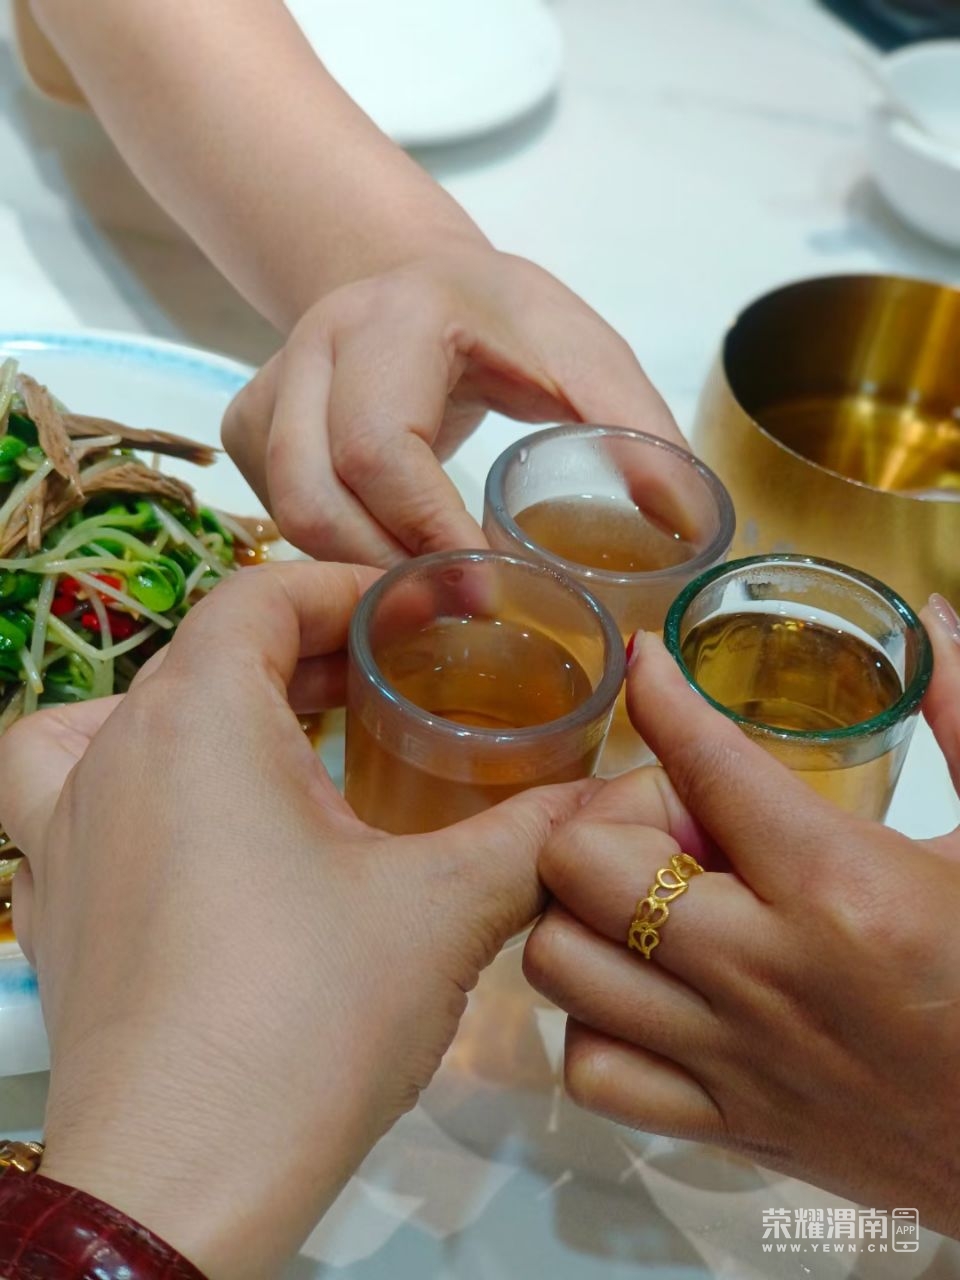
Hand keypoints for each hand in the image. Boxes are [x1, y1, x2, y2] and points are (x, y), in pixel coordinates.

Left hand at [0, 561, 597, 1278]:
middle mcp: (113, 747)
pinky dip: (124, 765)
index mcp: (197, 712)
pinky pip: (67, 783)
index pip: (266, 591)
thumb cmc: (309, 1021)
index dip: (355, 589)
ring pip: (141, 707)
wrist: (184, 1181)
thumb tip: (626, 795)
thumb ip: (537, 834)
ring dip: (222, 698)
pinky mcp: (56, 894)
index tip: (429, 616)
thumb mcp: (445, 909)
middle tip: (403, 682)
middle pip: (213, 647)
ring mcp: (67, 822)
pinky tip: (183, 807)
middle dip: (314, 649)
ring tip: (296, 734)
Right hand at [222, 245, 682, 565]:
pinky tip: (382, 581)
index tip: (489, 593)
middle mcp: (318, 346)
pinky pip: (276, 514)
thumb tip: (691, 525)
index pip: (381, 447)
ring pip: (287, 513)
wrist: (415, 279)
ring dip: (353, 577)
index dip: (428, 534)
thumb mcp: (581, 352)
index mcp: (399, 320)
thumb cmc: (504, 320)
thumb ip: (634, 427)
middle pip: (315, 493)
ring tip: (422, 611)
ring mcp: (273, 384)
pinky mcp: (253, 422)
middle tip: (456, 619)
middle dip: (385, 573)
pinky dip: (328, 561)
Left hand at [524, 595, 959, 1237]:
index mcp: (839, 884)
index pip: (704, 763)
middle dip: (606, 823)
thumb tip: (938, 614)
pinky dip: (597, 1025)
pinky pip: (592, 1069)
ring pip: (560, 963)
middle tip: (666, 830)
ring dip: (583, 917)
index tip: (648, 664)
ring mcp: (731, 1054)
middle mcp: (763, 968)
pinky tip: (648, 995)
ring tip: (644, 907)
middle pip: (584, 865)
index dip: (659, 694)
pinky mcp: (723, 1126)